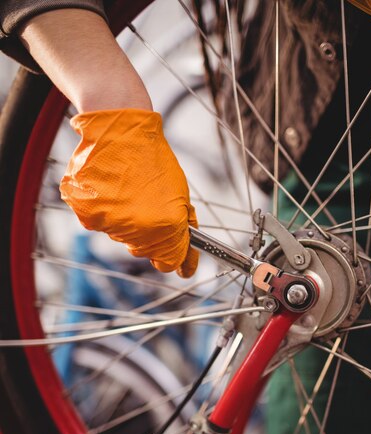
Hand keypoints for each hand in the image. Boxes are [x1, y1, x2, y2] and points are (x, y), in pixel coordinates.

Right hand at [60, 108, 198, 276]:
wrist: (121, 131)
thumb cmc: (155, 162)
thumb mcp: (180, 198)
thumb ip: (183, 233)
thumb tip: (184, 267)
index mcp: (165, 227)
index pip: (169, 263)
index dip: (175, 259)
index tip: (179, 260)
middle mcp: (137, 231)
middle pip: (145, 252)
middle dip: (152, 236)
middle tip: (149, 206)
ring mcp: (109, 224)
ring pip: (122, 237)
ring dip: (128, 222)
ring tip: (129, 192)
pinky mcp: (87, 214)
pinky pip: (100, 225)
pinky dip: (107, 212)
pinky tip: (112, 190)